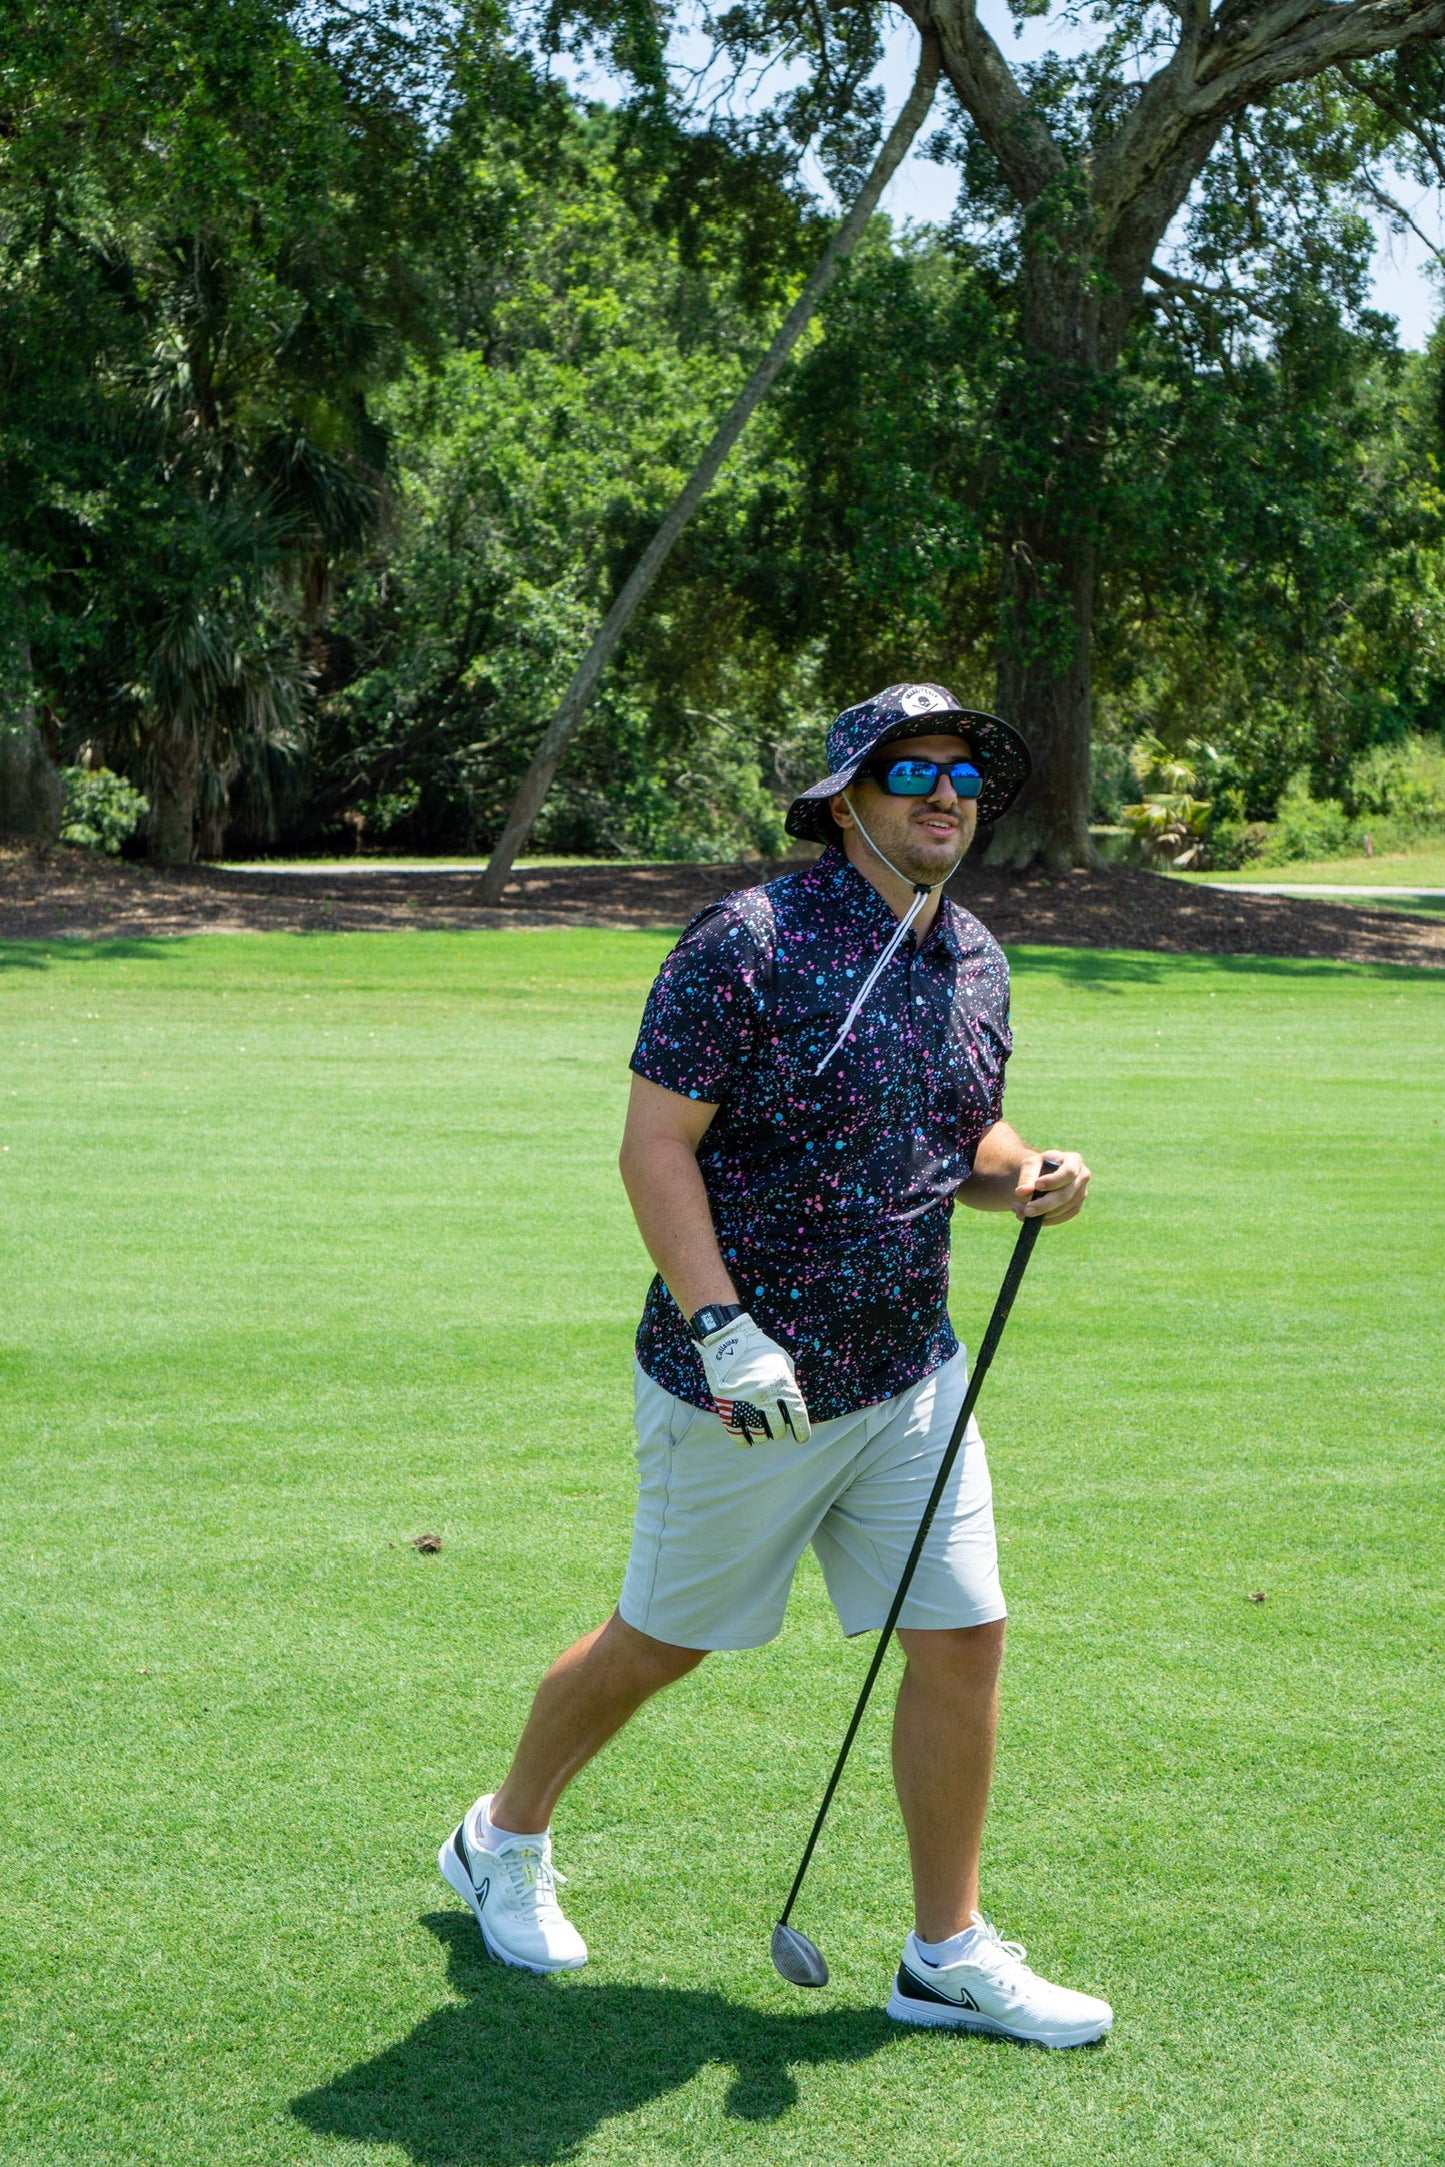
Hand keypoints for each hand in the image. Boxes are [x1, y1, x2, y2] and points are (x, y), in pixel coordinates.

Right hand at [697, 1314, 811, 1445]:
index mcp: (783, 1384)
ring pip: (759, 1434)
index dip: (802, 1432)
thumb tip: (791, 1405)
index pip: (798, 1416)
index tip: (801, 1439)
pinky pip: (737, 1433)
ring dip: (762, 1436)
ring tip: (762, 1432)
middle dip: (779, 1431)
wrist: (729, 1338)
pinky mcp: (727, 1405)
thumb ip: (789, 1383)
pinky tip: (747, 1440)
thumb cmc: (759, 1348)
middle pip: (778, 1429)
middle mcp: (766, 1396)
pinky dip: (743, 1440)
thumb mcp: (782, 1361)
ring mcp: (746, 1402)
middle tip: (776, 1428)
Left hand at [1014, 1149, 1089, 1224]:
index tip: (1036, 1185)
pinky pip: (1062, 1217)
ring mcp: (1081, 1194)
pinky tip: (1030, 1218)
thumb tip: (1021, 1192)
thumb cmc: (1038, 1166)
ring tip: (1019, 1211)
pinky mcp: (1076, 1207)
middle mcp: (1082, 1177)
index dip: (1054, 1181)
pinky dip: (1045, 1220)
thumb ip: (1027, 1177)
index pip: (1068, 1172)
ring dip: (1041, 1214)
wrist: (1044, 1175)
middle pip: (1065, 1194)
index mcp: (1074, 1160)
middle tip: (1026, 1210)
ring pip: (1063, 1209)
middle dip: (1044, 1204)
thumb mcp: (1031, 1165)